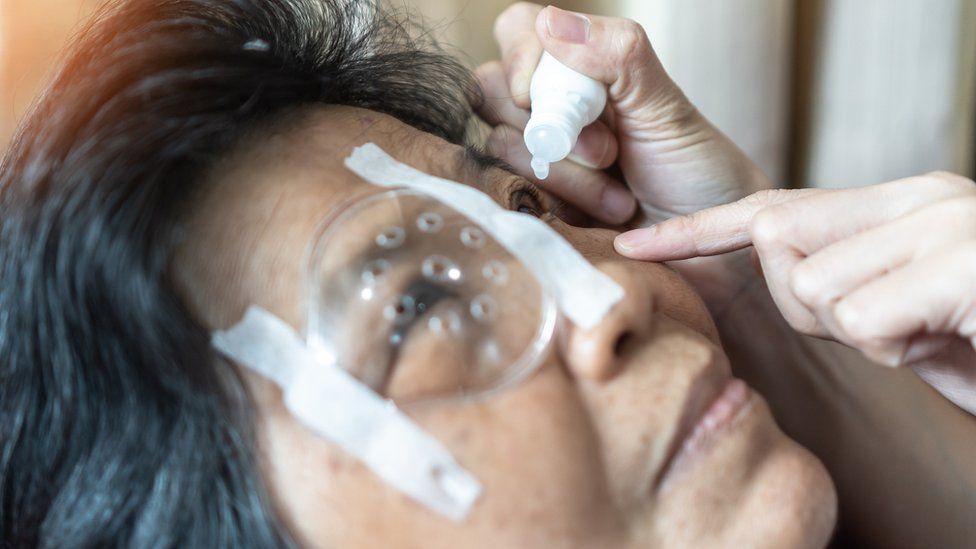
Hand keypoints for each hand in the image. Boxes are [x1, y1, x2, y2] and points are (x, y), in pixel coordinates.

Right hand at [474, 3, 769, 226]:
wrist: (710, 252)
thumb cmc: (697, 174)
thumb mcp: (665, 106)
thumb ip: (618, 55)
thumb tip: (551, 21)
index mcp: (579, 71)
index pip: (517, 31)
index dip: (523, 59)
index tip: (565, 97)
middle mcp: (548, 109)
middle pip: (491, 90)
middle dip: (553, 127)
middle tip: (611, 152)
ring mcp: (535, 159)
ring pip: (500, 148)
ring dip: (570, 176)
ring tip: (620, 197)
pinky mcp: (531, 206)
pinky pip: (510, 196)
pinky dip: (562, 207)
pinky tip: (602, 218)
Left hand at [616, 172, 975, 410]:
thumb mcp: (904, 312)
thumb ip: (844, 284)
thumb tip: (779, 270)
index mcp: (899, 203)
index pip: (773, 206)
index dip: (698, 230)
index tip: (635, 246)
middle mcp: (919, 197)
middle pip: (778, 242)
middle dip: (807, 303)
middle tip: (888, 325)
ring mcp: (945, 221)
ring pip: (819, 289)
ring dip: (866, 333)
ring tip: (932, 330)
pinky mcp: (965, 259)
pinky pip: (865, 318)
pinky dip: (898, 348)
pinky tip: (949, 338)